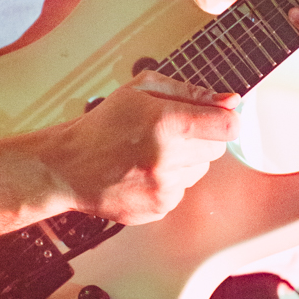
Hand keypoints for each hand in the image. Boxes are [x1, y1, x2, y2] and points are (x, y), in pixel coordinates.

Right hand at [51, 72, 239, 224]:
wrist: (69, 166)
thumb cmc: (103, 125)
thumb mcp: (141, 91)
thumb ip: (191, 92)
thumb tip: (230, 101)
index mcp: (166, 123)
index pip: (228, 126)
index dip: (226, 119)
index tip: (217, 117)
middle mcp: (168, 159)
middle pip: (217, 148)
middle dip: (202, 137)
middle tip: (171, 131)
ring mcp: (164, 188)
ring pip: (200, 170)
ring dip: (185, 160)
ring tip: (152, 152)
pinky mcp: (159, 208)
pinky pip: (183, 190)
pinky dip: (170, 180)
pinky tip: (144, 171)